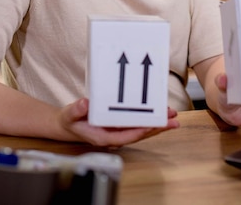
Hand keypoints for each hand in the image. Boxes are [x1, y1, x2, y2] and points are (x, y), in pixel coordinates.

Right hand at [58, 98, 178, 146]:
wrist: (67, 125)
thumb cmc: (70, 121)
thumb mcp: (70, 115)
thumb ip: (76, 110)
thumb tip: (84, 104)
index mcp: (104, 137)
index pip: (127, 136)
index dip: (142, 130)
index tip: (155, 125)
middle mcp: (114, 136)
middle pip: (140, 134)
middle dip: (157, 127)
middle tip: (173, 121)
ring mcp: (118, 132)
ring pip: (141, 129)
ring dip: (157, 123)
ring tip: (172, 116)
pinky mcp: (119, 125)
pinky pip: (137, 123)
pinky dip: (149, 118)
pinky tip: (159, 113)